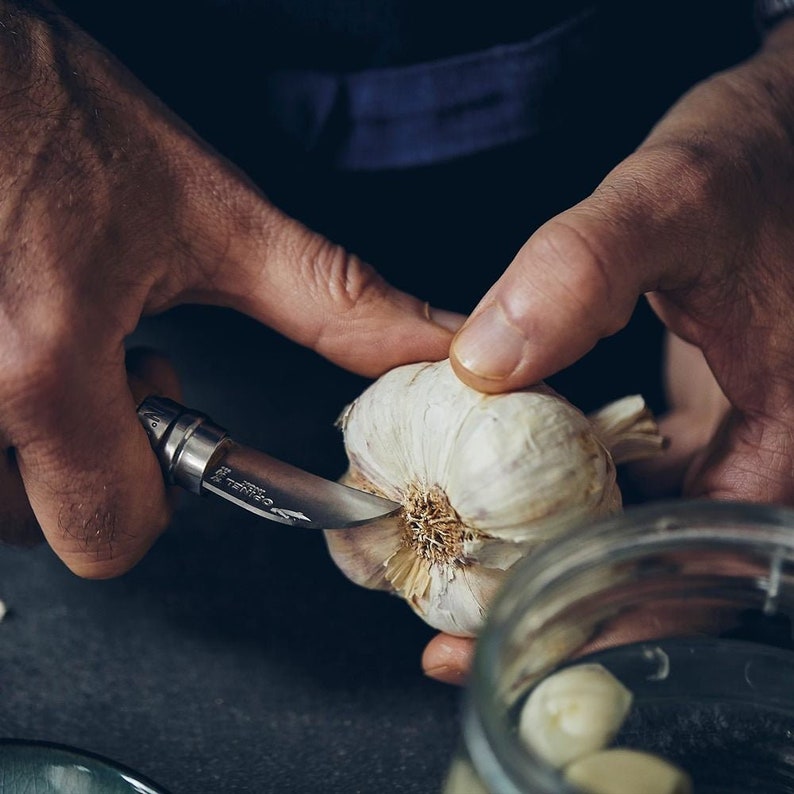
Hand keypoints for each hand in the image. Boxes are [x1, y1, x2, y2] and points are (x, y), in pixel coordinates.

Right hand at [0, 1, 454, 575]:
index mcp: (42, 370)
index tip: (172, 429)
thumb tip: (430, 346)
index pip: (108, 538)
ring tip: (61, 341)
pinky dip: (0, 406)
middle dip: (96, 460)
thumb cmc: (57, 114)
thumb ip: (329, 301)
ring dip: (42, 434)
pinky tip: (18, 329)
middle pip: (46, 521)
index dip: (157, 499)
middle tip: (113, 368)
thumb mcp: (211, 213)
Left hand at [425, 20, 793, 685]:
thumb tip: (485, 363)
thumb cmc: (760, 163)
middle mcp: (763, 457)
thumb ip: (584, 271)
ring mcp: (730, 443)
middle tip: (456, 629)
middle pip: (658, 573)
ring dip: (555, 555)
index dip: (601, 625)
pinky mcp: (700, 420)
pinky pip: (629, 481)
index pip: (693, 573)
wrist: (783, 140)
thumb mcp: (676, 200)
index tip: (504, 645)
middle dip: (561, 610)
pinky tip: (504, 493)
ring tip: (463, 574)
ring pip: (640, 531)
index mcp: (787, 440)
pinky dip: (567, 494)